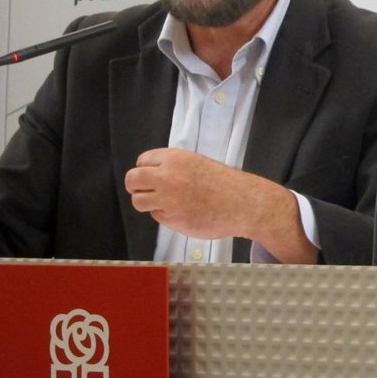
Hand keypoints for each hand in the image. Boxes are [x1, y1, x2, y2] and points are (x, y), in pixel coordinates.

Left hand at [124, 148, 317, 263]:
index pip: (142, 161)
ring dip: (147, 203)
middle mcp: (167, 177)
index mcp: (175, 158)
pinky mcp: (172, 219)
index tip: (152, 176)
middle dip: (136, 186)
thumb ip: (174, 167)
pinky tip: (183, 213)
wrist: (243, 202)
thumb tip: (152, 175)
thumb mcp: (197, 163)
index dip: (145, 170)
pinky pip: (157, 216)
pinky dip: (165, 215)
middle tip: (146, 191)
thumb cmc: (223, 182)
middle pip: (133, 180)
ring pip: (139, 201)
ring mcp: (168, 199)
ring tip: (164, 204)